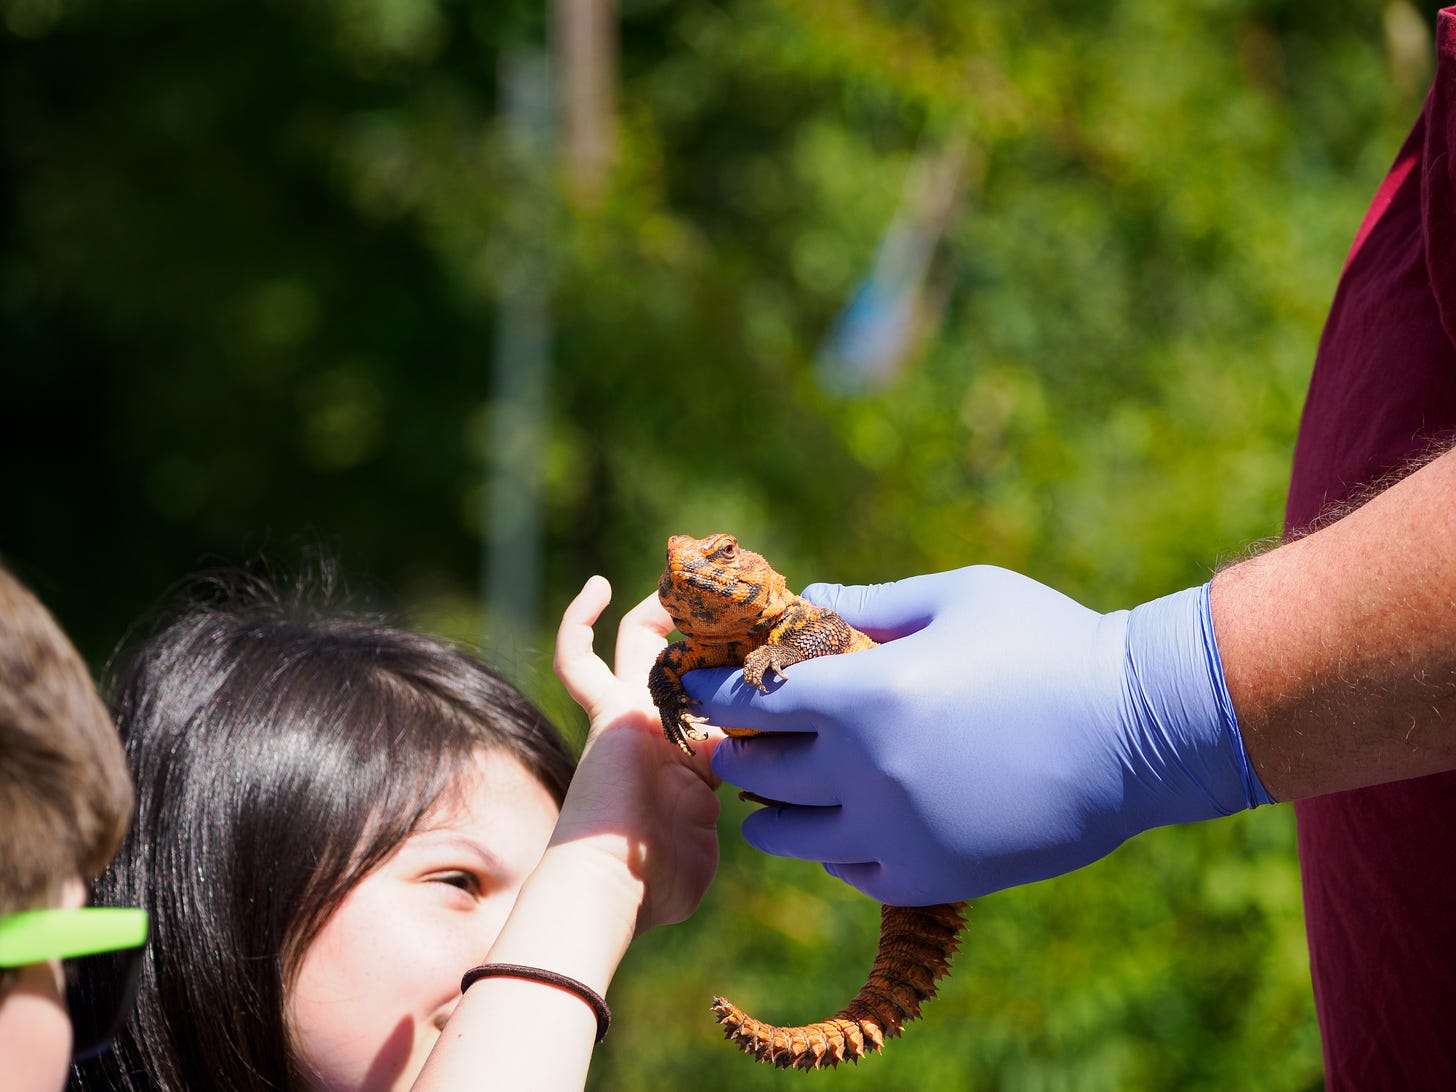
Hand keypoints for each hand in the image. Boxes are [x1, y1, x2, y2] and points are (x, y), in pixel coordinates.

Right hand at [553, 576, 720, 933]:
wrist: (613, 884)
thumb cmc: (659, 881)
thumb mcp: (707, 839)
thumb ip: (725, 810)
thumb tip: (754, 798)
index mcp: (691, 758)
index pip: (723, 698)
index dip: (746, 671)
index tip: (779, 639)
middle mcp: (660, 727)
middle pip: (681, 656)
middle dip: (710, 624)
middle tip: (739, 591)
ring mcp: (629, 713)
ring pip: (640, 640)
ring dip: (663, 606)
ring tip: (690, 571)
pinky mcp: (605, 709)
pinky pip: (577, 659)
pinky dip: (578, 622)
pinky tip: (596, 587)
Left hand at [693, 566, 1272, 904]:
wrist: (1139, 732)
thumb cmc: (1049, 643)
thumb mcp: (957, 596)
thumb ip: (869, 602)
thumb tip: (806, 602)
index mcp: (864, 695)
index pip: (750, 701)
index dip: (715, 689)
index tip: (700, 683)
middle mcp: (863, 773)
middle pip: (754, 771)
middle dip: (734, 747)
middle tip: (733, 732)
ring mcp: (894, 833)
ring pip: (786, 834)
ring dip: (769, 807)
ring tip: (775, 786)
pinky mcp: (929, 876)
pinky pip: (845, 869)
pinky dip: (831, 845)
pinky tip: (842, 820)